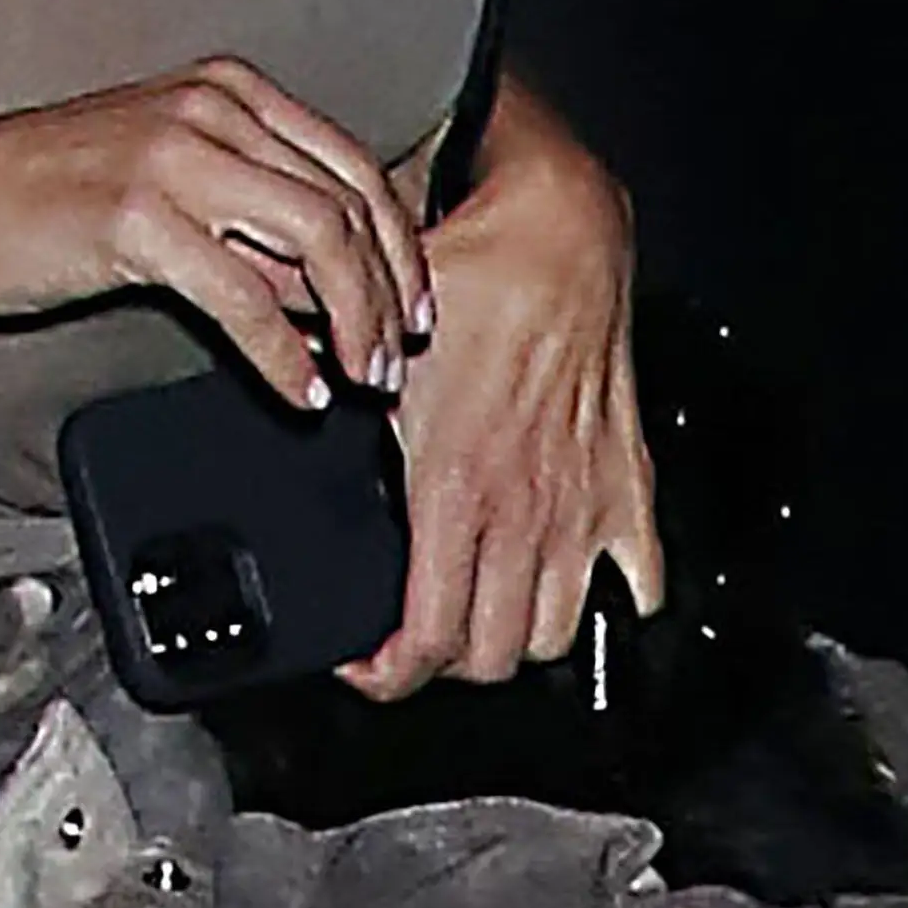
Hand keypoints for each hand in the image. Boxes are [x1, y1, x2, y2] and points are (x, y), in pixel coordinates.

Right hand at [0, 58, 428, 407]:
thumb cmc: (50, 193)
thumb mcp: (173, 181)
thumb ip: (254, 220)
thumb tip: (334, 287)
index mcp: (232, 92)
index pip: (355, 166)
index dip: (400, 245)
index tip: (415, 306)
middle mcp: (214, 110)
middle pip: (348, 205)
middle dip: (389, 291)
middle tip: (397, 358)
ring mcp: (176, 160)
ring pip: (315, 240)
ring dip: (354, 320)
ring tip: (361, 378)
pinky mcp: (137, 219)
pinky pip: (243, 293)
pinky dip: (284, 351)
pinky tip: (299, 387)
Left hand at [341, 77, 661, 697]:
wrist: (565, 231)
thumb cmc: (475, 274)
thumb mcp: (374, 337)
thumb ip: (318, 379)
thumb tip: (267, 393)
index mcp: (454, 487)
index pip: (426, 638)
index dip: (386, 675)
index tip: (362, 661)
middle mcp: (524, 511)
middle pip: (491, 657)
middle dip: (443, 662)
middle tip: (411, 631)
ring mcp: (583, 506)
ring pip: (556, 636)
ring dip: (517, 639)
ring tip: (479, 611)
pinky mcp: (627, 483)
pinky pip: (639, 582)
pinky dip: (611, 602)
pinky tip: (573, 585)